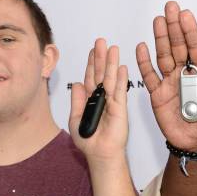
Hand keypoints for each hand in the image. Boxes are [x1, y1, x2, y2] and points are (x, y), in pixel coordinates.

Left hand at [69, 38, 128, 162]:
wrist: (99, 154)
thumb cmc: (88, 140)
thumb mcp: (75, 118)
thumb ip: (76, 101)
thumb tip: (76, 83)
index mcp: (90, 99)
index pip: (90, 77)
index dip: (91, 63)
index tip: (92, 49)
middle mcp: (101, 98)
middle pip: (100, 73)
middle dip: (101, 57)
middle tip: (101, 41)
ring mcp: (111, 102)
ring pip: (110, 78)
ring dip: (111, 63)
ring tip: (113, 48)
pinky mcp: (119, 108)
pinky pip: (119, 91)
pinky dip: (120, 79)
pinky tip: (122, 67)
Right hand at [136, 1, 196, 150]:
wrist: (195, 142)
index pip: (196, 47)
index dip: (191, 31)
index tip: (186, 15)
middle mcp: (184, 73)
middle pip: (178, 46)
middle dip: (174, 27)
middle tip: (170, 7)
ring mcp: (170, 81)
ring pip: (163, 55)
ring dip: (160, 38)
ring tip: (158, 20)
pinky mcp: (157, 93)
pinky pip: (149, 75)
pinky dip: (144, 62)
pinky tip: (142, 47)